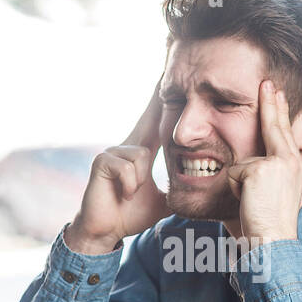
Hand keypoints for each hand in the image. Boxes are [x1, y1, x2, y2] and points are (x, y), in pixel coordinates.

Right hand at [66, 78, 170, 253]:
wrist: (106, 230)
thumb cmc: (131, 214)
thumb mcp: (162, 200)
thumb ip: (177, 191)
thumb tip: (200, 194)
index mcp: (142, 152)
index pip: (158, 123)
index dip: (164, 103)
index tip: (171, 81)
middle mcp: (128, 145)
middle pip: (148, 116)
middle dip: (158, 96)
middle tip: (168, 70)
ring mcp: (113, 151)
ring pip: (141, 155)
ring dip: (141, 180)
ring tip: (132, 191)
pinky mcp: (102, 161)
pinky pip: (129, 167)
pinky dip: (131, 185)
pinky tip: (123, 193)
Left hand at [225, 80, 301, 242]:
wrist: (273, 241)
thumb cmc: (267, 225)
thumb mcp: (269, 193)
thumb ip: (262, 173)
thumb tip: (243, 163)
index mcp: (294, 164)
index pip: (282, 131)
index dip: (278, 110)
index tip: (275, 90)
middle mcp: (290, 159)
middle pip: (274, 125)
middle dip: (272, 102)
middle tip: (268, 81)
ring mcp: (276, 162)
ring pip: (242, 161)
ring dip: (240, 183)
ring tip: (253, 202)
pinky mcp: (260, 169)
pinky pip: (234, 173)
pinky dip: (235, 189)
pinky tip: (248, 202)